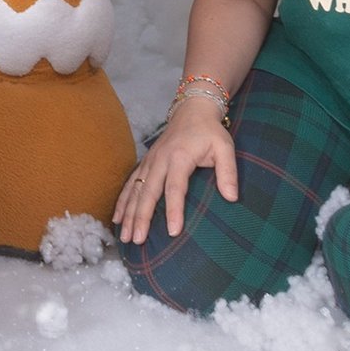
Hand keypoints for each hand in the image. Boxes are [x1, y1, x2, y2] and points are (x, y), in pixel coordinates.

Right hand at [114, 97, 236, 244]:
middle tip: (137, 240)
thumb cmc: (210, 132)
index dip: (173, 210)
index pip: (175, 188)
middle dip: (141, 217)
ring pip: (135, 190)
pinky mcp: (145, 163)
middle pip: (147, 192)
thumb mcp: (225, 148)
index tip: (173, 232)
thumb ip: (228, 172)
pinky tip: (117, 218)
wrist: (191, 110)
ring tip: (124, 236)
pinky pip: (130, 184)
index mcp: (179, 157)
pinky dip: (122, 202)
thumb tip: (232, 198)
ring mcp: (150, 162)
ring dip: (128, 213)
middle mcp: (160, 160)